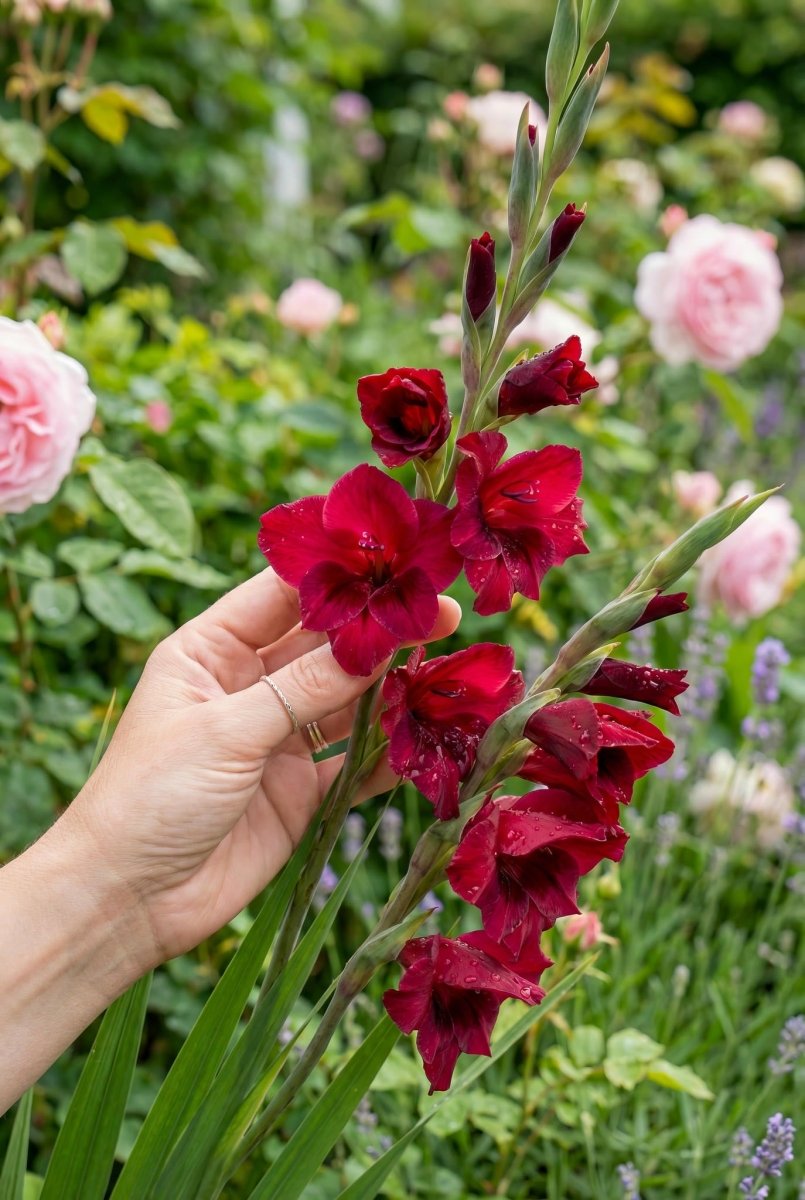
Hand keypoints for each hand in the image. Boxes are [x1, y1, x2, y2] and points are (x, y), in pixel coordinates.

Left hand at [64, 568, 460, 966]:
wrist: (128, 900)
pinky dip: (389, 753)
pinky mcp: (299, 790)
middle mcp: (247, 686)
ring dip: (391, 688)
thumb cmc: (150, 797)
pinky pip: (355, 763)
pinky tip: (427, 738)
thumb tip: (376, 643)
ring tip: (447, 668)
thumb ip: (303, 688)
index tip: (395, 563)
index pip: (281, 595)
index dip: (337, 578)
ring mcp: (276, 738)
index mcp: (211, 651)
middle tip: (442, 614)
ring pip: (347, 700)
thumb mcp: (226, 731)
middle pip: (324, 645)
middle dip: (379, 631)